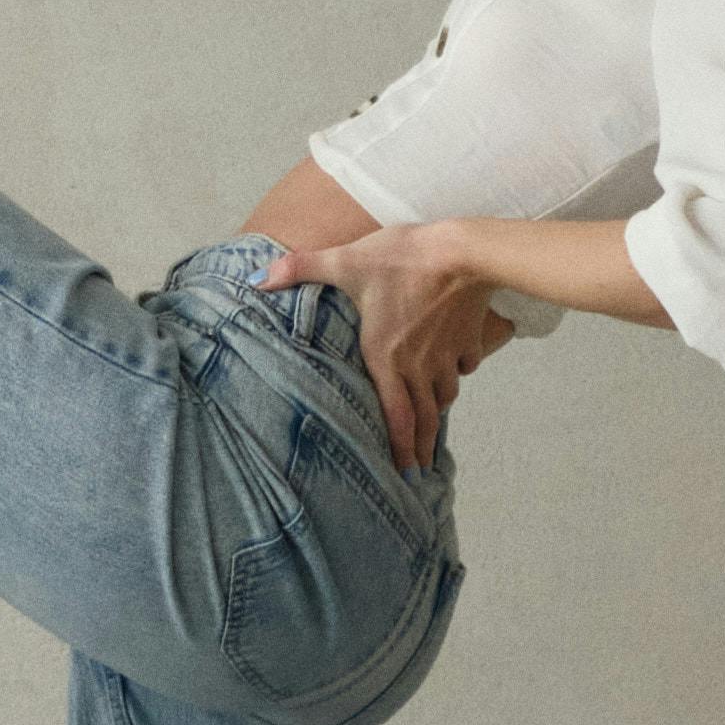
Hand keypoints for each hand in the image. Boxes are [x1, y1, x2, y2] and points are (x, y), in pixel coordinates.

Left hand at [254, 224, 514, 470]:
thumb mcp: (346, 262)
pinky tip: (456, 370)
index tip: (403, 473)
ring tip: (434, 425)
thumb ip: (300, 270)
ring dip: (439, 411)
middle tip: (419, 470)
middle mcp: (418, 366)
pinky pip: (466, 365)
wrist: (461, 252)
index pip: (395, 416)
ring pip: (446, 394)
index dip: (399, 448)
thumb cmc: (401, 260)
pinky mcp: (470, 338)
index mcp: (386, 357)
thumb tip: (255, 278)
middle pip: (424, 417)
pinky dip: (460, 373)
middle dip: (420, 447)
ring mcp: (447, 355)